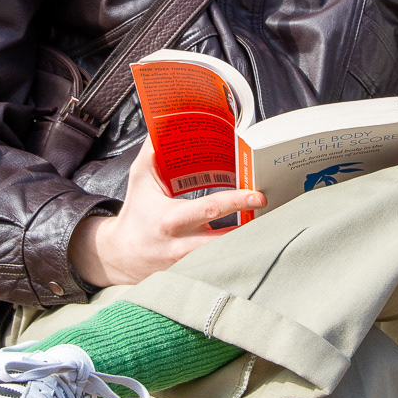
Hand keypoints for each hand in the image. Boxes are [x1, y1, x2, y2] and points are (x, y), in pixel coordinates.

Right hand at [68, 137, 264, 287]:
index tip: (259, 195)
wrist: (120, 255)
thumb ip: (153, 151)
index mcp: (172, 219)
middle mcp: (183, 245)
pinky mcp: (196, 274)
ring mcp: (191, 264)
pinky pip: (222, 267)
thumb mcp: (140, 179)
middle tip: (278, 217)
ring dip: (249, 246)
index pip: (210, 209)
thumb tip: (164, 123)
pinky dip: (238, 258)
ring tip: (272, 231)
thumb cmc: (135, 214)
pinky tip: (256, 248)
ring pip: (228, 258)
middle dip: (253, 231)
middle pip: (227, 241)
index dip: (238, 202)